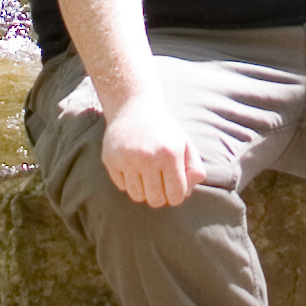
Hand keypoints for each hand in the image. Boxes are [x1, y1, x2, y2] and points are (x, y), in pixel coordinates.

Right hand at [97, 84, 202, 208]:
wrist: (133, 105)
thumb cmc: (164, 130)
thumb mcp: (185, 144)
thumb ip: (194, 169)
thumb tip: (186, 193)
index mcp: (170, 154)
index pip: (175, 196)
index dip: (176, 195)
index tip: (174, 186)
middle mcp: (148, 157)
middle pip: (155, 200)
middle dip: (160, 196)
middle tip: (160, 182)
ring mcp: (127, 159)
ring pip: (137, 196)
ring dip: (144, 190)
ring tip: (146, 173)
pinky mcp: (110, 159)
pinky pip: (122, 186)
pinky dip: (128, 181)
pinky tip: (132, 164)